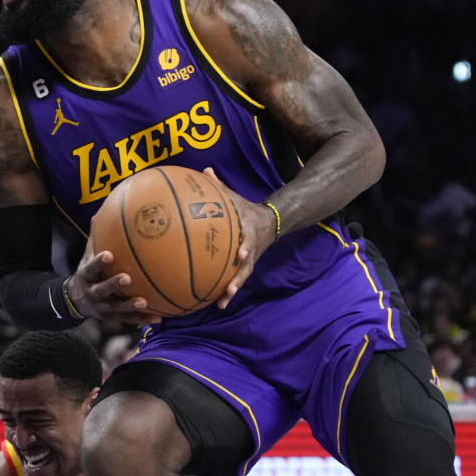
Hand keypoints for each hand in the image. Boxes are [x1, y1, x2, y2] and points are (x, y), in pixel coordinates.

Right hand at [66, 232, 160, 325]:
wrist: (77, 300)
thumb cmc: (89, 272)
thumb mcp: (87, 256)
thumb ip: (97, 238)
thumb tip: (103, 211)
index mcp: (86, 276)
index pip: (90, 268)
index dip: (98, 262)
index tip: (108, 255)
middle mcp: (93, 293)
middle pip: (102, 290)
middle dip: (113, 284)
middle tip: (127, 278)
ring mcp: (102, 307)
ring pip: (116, 308)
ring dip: (130, 306)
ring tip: (144, 302)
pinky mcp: (113, 318)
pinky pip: (129, 319)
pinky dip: (143, 319)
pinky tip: (158, 317)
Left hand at [200, 168, 276, 308]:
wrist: (271, 222)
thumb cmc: (246, 208)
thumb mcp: (235, 197)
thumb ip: (219, 185)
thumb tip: (205, 170)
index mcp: (248, 230)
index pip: (248, 238)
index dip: (246, 246)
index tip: (241, 254)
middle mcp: (250, 247)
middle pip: (247, 265)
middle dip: (240, 276)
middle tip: (231, 287)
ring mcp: (250, 258)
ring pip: (243, 276)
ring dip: (234, 289)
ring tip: (224, 301)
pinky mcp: (246, 266)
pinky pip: (237, 280)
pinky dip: (228, 292)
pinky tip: (218, 305)